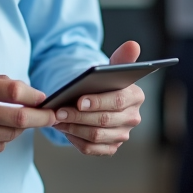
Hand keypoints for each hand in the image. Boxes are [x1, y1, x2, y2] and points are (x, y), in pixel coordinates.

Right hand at [0, 71, 56, 158]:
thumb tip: (26, 90)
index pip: (16, 92)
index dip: (35, 96)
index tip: (44, 99)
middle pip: (20, 119)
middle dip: (42, 119)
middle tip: (53, 117)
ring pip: (11, 135)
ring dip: (20, 129)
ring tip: (16, 121)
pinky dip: (3, 139)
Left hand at [52, 41, 144, 156]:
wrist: (97, 101)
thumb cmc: (104, 83)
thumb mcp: (111, 69)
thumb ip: (121, 57)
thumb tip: (132, 44)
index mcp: (136, 96)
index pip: (118, 101)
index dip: (98, 102)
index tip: (79, 100)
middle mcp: (133, 118)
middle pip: (104, 120)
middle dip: (79, 116)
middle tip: (59, 110)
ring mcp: (122, 135)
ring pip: (96, 136)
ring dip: (74, 127)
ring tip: (57, 119)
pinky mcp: (111, 147)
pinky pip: (91, 149)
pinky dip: (76, 140)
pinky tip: (64, 129)